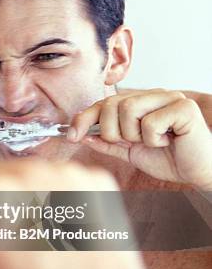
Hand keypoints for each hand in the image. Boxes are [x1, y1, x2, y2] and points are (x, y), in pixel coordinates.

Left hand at [69, 89, 211, 189]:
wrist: (198, 172)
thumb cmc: (169, 159)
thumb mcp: (130, 152)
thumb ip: (107, 143)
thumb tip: (81, 135)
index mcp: (139, 102)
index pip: (103, 103)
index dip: (83, 118)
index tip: (71, 136)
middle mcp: (153, 95)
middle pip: (111, 105)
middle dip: (112, 132)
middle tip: (132, 142)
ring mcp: (169, 98)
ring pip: (128, 110)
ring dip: (135, 135)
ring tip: (153, 141)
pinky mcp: (183, 108)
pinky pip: (150, 122)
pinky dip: (154, 139)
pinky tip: (168, 141)